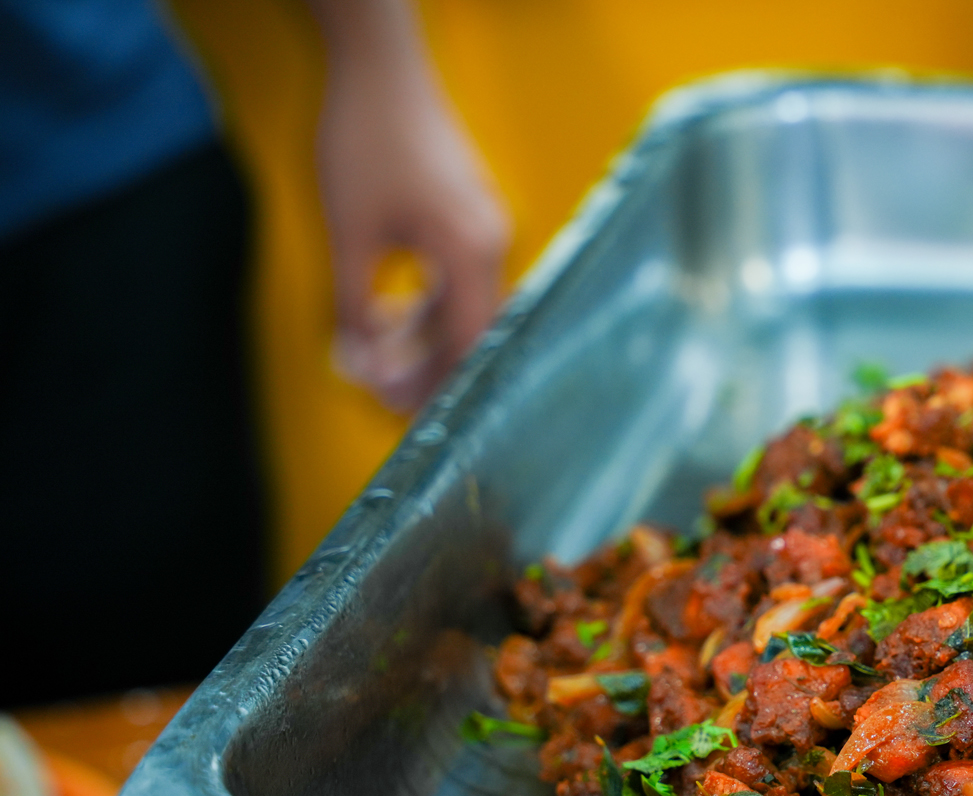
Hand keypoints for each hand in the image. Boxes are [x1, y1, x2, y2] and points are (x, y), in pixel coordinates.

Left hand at [312, 0, 508, 412]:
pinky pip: (455, 275)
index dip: (442, 389)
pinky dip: (425, 301)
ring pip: (461, 303)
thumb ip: (356, 309)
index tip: (411, 421)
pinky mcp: (468, 212)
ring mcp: (483, 225)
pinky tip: (389, 309)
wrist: (380, 65)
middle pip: (470, 330)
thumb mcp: (349, 236)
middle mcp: (490, 242)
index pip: (469, 347)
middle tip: (382, 397)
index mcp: (470, 253)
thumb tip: (359, 368)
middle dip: (427, 368)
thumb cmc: (365, 141)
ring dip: (421, 334)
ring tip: (373, 354)